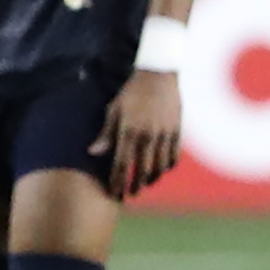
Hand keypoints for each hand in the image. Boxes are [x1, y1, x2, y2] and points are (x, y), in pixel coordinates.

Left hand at [92, 67, 183, 200]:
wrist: (158, 75)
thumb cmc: (130, 93)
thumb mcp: (113, 110)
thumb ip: (106, 134)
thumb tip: (92, 153)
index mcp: (129, 132)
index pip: (121, 165)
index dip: (117, 182)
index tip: (114, 194)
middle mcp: (148, 136)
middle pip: (142, 170)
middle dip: (135, 185)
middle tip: (130, 194)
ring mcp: (165, 134)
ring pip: (160, 166)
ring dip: (152, 178)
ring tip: (145, 183)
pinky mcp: (177, 131)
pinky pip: (174, 156)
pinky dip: (167, 166)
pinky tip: (161, 169)